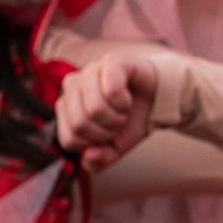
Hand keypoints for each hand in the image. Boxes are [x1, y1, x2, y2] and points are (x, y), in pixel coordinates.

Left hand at [56, 53, 158, 174]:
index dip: (93, 144)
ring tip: (123, 110)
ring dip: (117, 117)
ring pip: (94, 108)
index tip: (107, 135)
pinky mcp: (111, 62)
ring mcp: (90, 71)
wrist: (156, 99)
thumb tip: (89, 156)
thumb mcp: (115, 148)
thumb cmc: (131, 120)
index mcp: (66, 107)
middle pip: (80, 124)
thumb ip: (98, 160)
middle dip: (106, 131)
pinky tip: (128, 98)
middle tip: (118, 122)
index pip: (69, 139)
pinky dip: (124, 102)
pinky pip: (111, 89)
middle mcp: (72, 86)